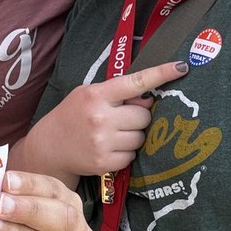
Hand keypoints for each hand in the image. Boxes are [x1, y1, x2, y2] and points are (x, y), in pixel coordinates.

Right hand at [26, 61, 188, 179]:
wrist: (49, 146)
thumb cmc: (73, 115)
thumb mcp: (89, 95)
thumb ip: (117, 94)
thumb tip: (149, 99)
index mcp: (97, 95)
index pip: (135, 82)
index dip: (161, 74)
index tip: (181, 67)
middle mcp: (100, 118)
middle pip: (144, 116)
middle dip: (138, 117)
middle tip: (120, 119)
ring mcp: (102, 142)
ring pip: (141, 137)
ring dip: (132, 136)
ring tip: (112, 134)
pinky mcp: (104, 162)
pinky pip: (132, 156)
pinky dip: (125, 152)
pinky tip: (109, 148)